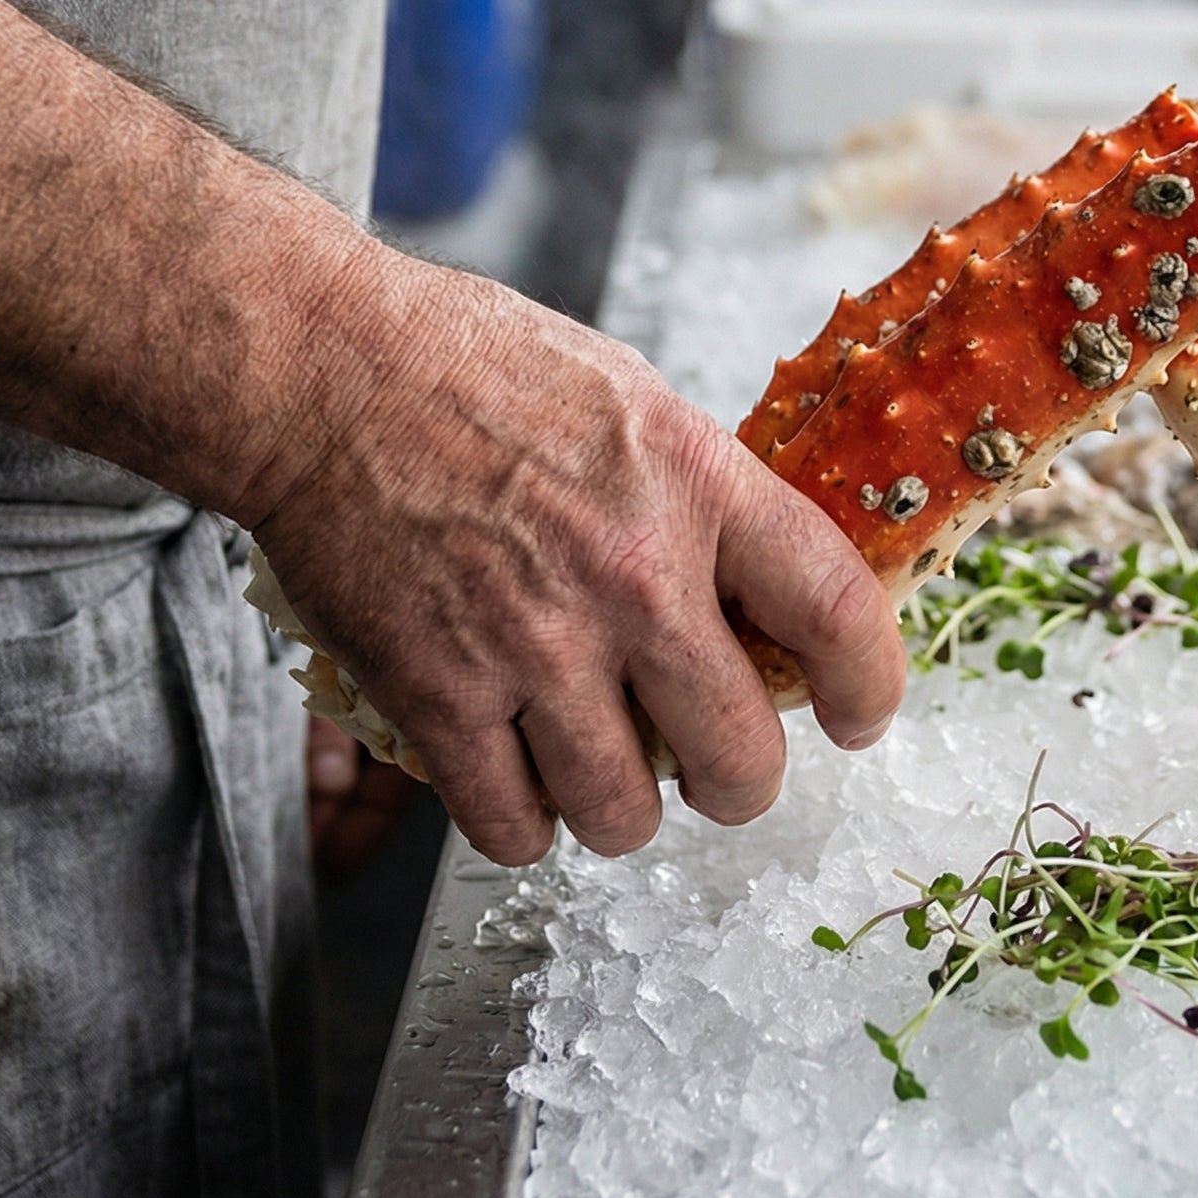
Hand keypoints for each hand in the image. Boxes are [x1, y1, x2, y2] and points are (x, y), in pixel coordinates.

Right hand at [251, 261, 904, 867]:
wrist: (327, 373)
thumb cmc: (477, 368)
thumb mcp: (635, 400)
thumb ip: (703, 499)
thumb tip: (759, 590)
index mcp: (698, 484)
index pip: (836, 612)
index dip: (870, 686)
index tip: (858, 715)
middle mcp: (634, 574)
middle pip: (741, 757)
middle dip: (740, 782)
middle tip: (719, 768)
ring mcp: (536, 645)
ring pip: (627, 816)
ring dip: (624, 808)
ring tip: (602, 768)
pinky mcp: (440, 696)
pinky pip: (512, 828)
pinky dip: (522, 822)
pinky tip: (518, 776)